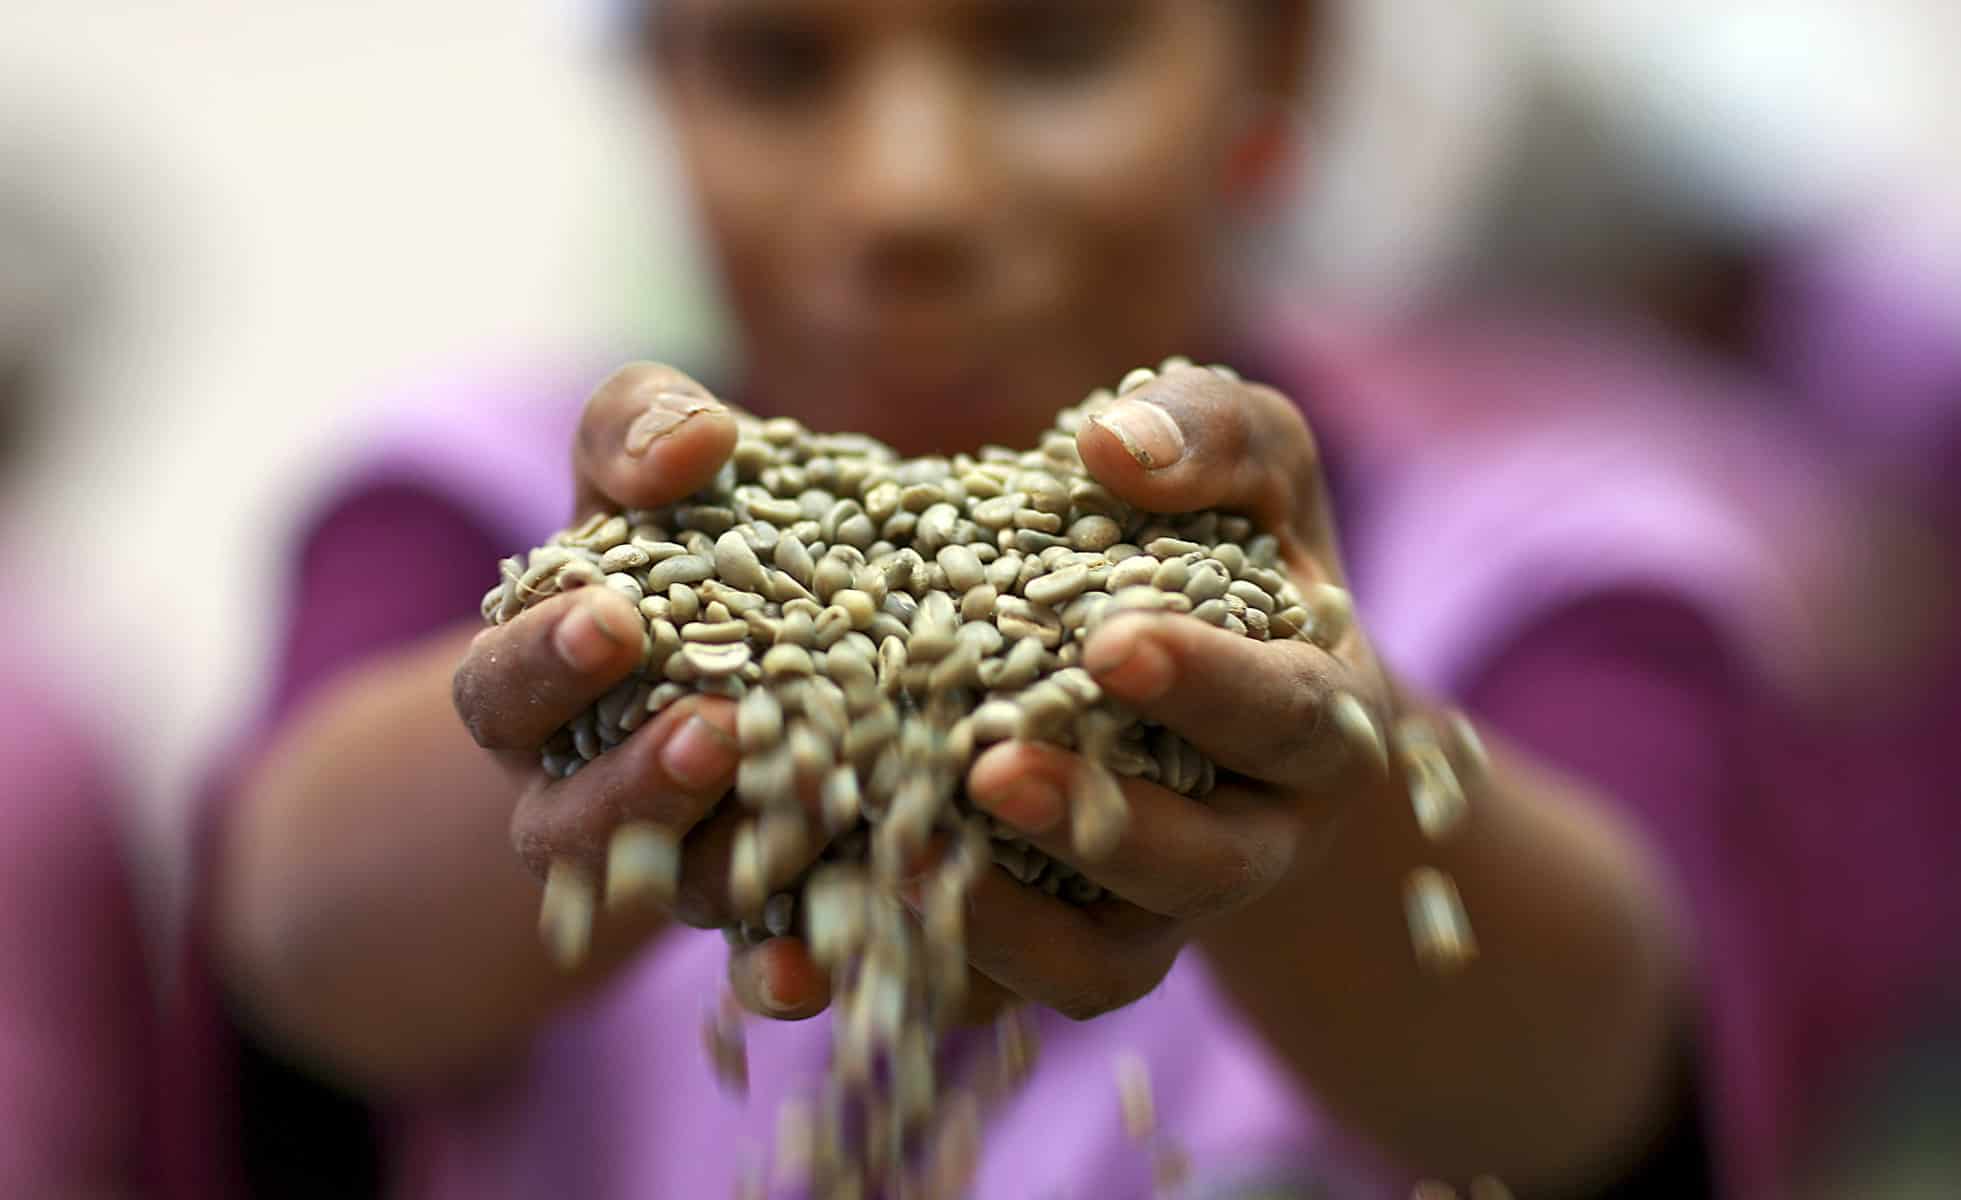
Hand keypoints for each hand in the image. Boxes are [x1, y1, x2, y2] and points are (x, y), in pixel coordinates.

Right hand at [451, 363, 830, 1006]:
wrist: (748, 637)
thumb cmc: (672, 534)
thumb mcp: (638, 467)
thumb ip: (638, 429)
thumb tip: (693, 442)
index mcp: (535, 686)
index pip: (506, 687)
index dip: (547, 659)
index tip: (612, 617)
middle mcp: (584, 790)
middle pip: (575, 813)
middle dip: (637, 777)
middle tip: (710, 730)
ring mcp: (671, 859)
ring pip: (678, 885)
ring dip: (725, 857)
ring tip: (801, 812)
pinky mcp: (760, 908)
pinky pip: (756, 958)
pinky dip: (779, 967)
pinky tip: (812, 969)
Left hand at [932, 363, 1399, 1018]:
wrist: (1200, 676)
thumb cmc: (1236, 543)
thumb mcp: (1256, 461)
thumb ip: (1213, 433)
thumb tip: (1113, 444)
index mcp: (1314, 726)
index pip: (1285, 717)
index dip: (1210, 689)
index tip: (1114, 644)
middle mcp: (1248, 839)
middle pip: (1198, 865)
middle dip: (1100, 823)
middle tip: (993, 770)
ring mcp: (1153, 913)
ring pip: (1096, 962)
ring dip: (1003, 933)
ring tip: (901, 861)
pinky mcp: (1056, 952)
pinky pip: (992, 1000)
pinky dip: (901, 982)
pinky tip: (796, 954)